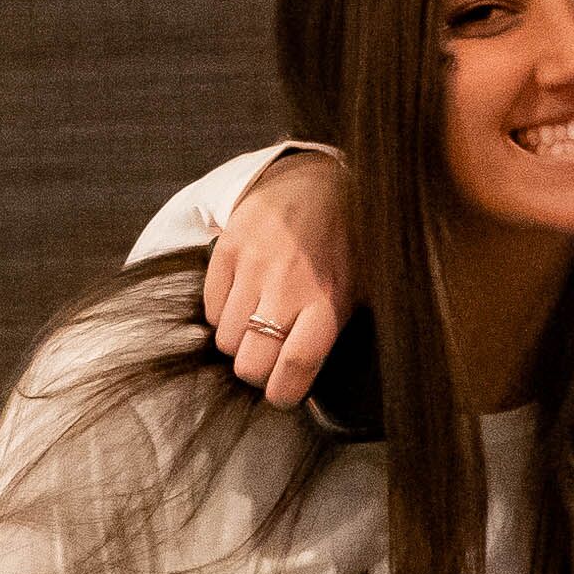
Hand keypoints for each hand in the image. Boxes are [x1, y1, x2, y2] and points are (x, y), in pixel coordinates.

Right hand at [209, 150, 355, 409]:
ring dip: (240, 342)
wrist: (319, 179)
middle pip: (251, 363)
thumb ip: (337, 332)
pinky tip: (245, 300)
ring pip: (226, 340)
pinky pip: (211, 309)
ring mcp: (253, 266)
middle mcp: (287, 287)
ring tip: (260, 323)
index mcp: (327, 302)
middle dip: (258, 371)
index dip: (283, 393)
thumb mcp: (362, 290)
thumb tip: (308, 380)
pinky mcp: (227, 249)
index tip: (283, 394)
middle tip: (270, 359)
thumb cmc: (347, 244)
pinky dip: (224, 315)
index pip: (294, 367)